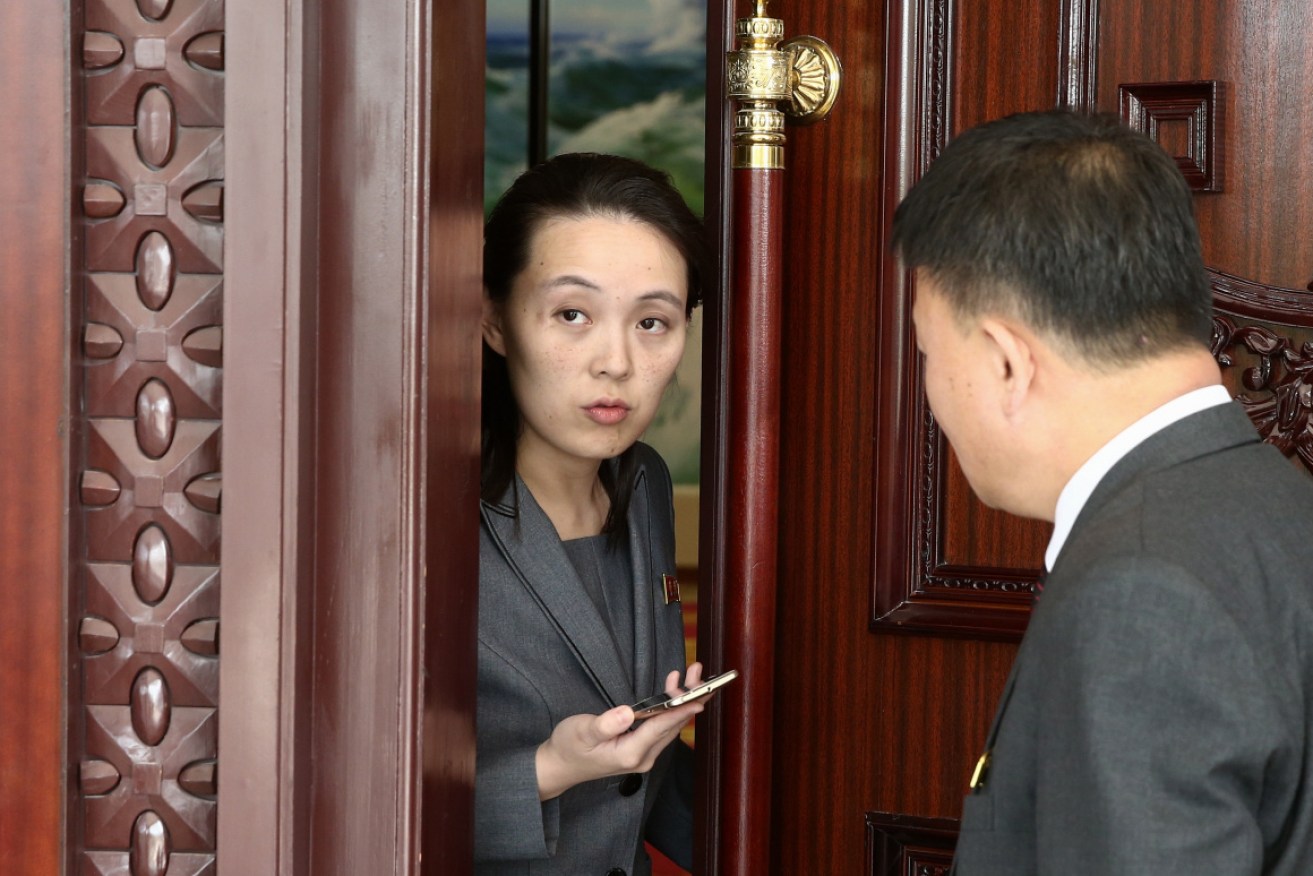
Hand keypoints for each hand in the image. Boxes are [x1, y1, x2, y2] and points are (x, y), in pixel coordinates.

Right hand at [535, 664, 706, 801]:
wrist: (560, 766)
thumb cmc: (568, 747)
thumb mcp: (582, 732)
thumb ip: (605, 724)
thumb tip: (628, 713)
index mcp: (630, 753)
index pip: (661, 727)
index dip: (681, 709)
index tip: (700, 696)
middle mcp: (643, 757)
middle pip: (673, 725)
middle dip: (688, 698)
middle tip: (698, 672)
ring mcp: (644, 755)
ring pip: (670, 725)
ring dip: (682, 700)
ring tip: (691, 674)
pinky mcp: (641, 749)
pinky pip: (662, 727)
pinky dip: (670, 707)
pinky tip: (672, 689)